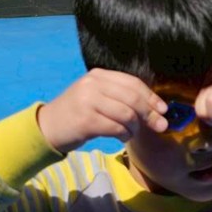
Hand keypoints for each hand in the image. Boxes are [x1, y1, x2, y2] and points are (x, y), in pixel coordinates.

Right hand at [38, 70, 168, 151]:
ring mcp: (88, 101)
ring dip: (135, 127)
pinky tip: (122, 136)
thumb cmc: (76, 113)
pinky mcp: (86, 120)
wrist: (47, 127)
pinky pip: (116, 127)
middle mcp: (93, 84)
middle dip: (150, 113)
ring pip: (127, 114)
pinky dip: (124, 134)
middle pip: (133, 98)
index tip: (164, 109)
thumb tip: (154, 107)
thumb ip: (119, 96)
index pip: (133, 83)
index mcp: (98, 75)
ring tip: (131, 132)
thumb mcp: (95, 96)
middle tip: (160, 125)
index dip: (151, 97)